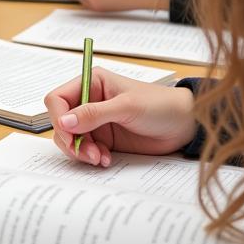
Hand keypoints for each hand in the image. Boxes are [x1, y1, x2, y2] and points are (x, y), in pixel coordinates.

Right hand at [45, 69, 197, 166]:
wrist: (185, 125)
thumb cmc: (160, 105)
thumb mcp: (126, 107)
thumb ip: (93, 114)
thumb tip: (63, 122)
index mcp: (92, 83)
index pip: (58, 99)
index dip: (58, 117)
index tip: (69, 135)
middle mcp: (90, 101)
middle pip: (61, 122)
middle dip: (70, 140)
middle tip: (87, 153)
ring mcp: (96, 122)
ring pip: (71, 138)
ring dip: (81, 151)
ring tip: (99, 158)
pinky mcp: (104, 139)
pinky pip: (85, 150)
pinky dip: (91, 157)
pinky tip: (106, 159)